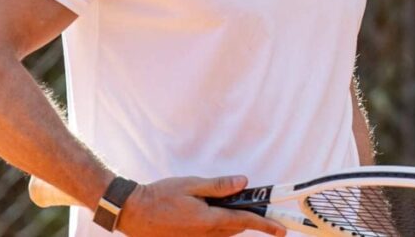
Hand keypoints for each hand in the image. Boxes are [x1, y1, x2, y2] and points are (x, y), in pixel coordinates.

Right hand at [118, 175, 285, 236]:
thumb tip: (244, 183)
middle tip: (257, 207)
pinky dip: (218, 227)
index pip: (244, 222)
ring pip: (224, 234)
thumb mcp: (192, 185)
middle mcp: (204, 235)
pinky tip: (210, 213)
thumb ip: (219, 186)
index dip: (265, 225)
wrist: (133, 213)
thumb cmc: (161, 196)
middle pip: (236, 228)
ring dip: (232, 222)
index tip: (280, 229)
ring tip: (231, 206)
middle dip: (249, 219)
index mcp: (208, 220)